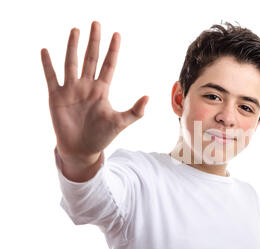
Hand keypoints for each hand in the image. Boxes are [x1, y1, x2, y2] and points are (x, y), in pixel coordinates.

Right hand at [41, 21, 147, 163]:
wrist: (82, 149)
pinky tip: (45, 51)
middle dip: (94, 41)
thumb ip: (135, 111)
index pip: (108, 65)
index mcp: (102, 90)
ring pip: (72, 63)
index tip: (117, 34)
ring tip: (75, 30)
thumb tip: (148, 97)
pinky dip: (48, 64)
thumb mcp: (120, 123)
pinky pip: (51, 77)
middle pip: (91, 58)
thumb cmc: (102, 136)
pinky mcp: (56, 96)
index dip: (113, 50)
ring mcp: (71, 89)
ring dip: (73, 46)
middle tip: (96, 23)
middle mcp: (87, 86)